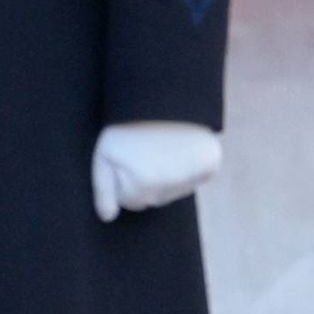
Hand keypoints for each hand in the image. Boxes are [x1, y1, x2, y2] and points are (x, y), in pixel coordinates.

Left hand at [91, 121, 221, 221]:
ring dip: (168, 175)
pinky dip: (189, 168)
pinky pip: (195, 179)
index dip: (125, 181)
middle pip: (154, 199)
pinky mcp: (210, 166)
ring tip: (162, 148)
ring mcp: (193, 177)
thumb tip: (108, 218)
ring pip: (175, 190)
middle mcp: (170, 188)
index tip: (127, 158)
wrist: (162, 96)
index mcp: (143, 187)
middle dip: (147, 180)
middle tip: (144, 151)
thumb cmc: (127, 127)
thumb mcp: (104, 156)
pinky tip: (180, 150)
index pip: (132, 202)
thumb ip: (103, 191)